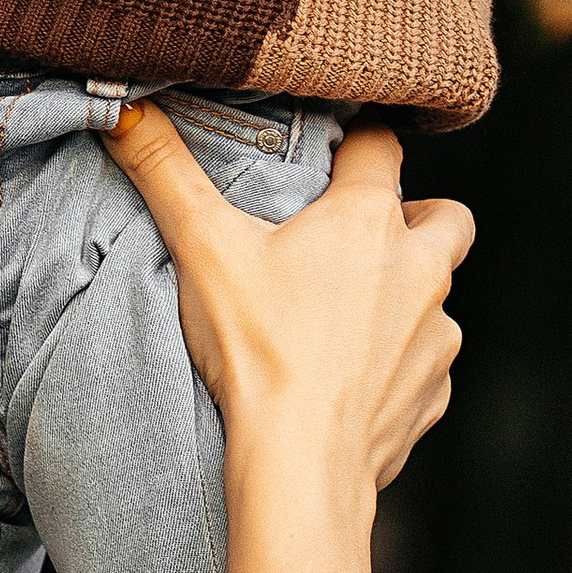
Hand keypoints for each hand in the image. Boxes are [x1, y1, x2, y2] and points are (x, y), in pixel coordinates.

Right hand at [103, 109, 467, 501]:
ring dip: (406, 297)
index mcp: (368, 219)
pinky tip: (352, 378)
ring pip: (438, 296)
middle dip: (416, 217)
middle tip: (362, 235)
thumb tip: (125, 107)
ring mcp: (434, 336)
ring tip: (346, 316)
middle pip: (446, 218)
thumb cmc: (256, 348)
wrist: (300, 465)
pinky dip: (400, 364)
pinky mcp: (432, 394)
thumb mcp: (202, 247)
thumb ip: (163, 169)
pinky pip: (428, 365)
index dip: (359, 139)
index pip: (382, 145)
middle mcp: (419, 269)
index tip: (338, 146)